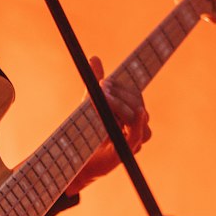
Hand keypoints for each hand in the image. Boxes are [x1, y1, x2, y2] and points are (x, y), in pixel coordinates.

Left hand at [68, 55, 151, 191]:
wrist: (76, 157)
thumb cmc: (86, 131)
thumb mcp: (90, 102)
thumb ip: (95, 82)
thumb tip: (95, 57)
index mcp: (128, 112)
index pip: (135, 94)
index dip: (125, 86)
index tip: (107, 81)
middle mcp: (135, 124)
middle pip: (138, 103)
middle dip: (121, 93)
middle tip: (102, 86)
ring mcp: (133, 137)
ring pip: (140, 116)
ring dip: (122, 104)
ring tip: (104, 98)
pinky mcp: (128, 150)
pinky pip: (138, 134)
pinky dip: (135, 122)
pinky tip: (129, 112)